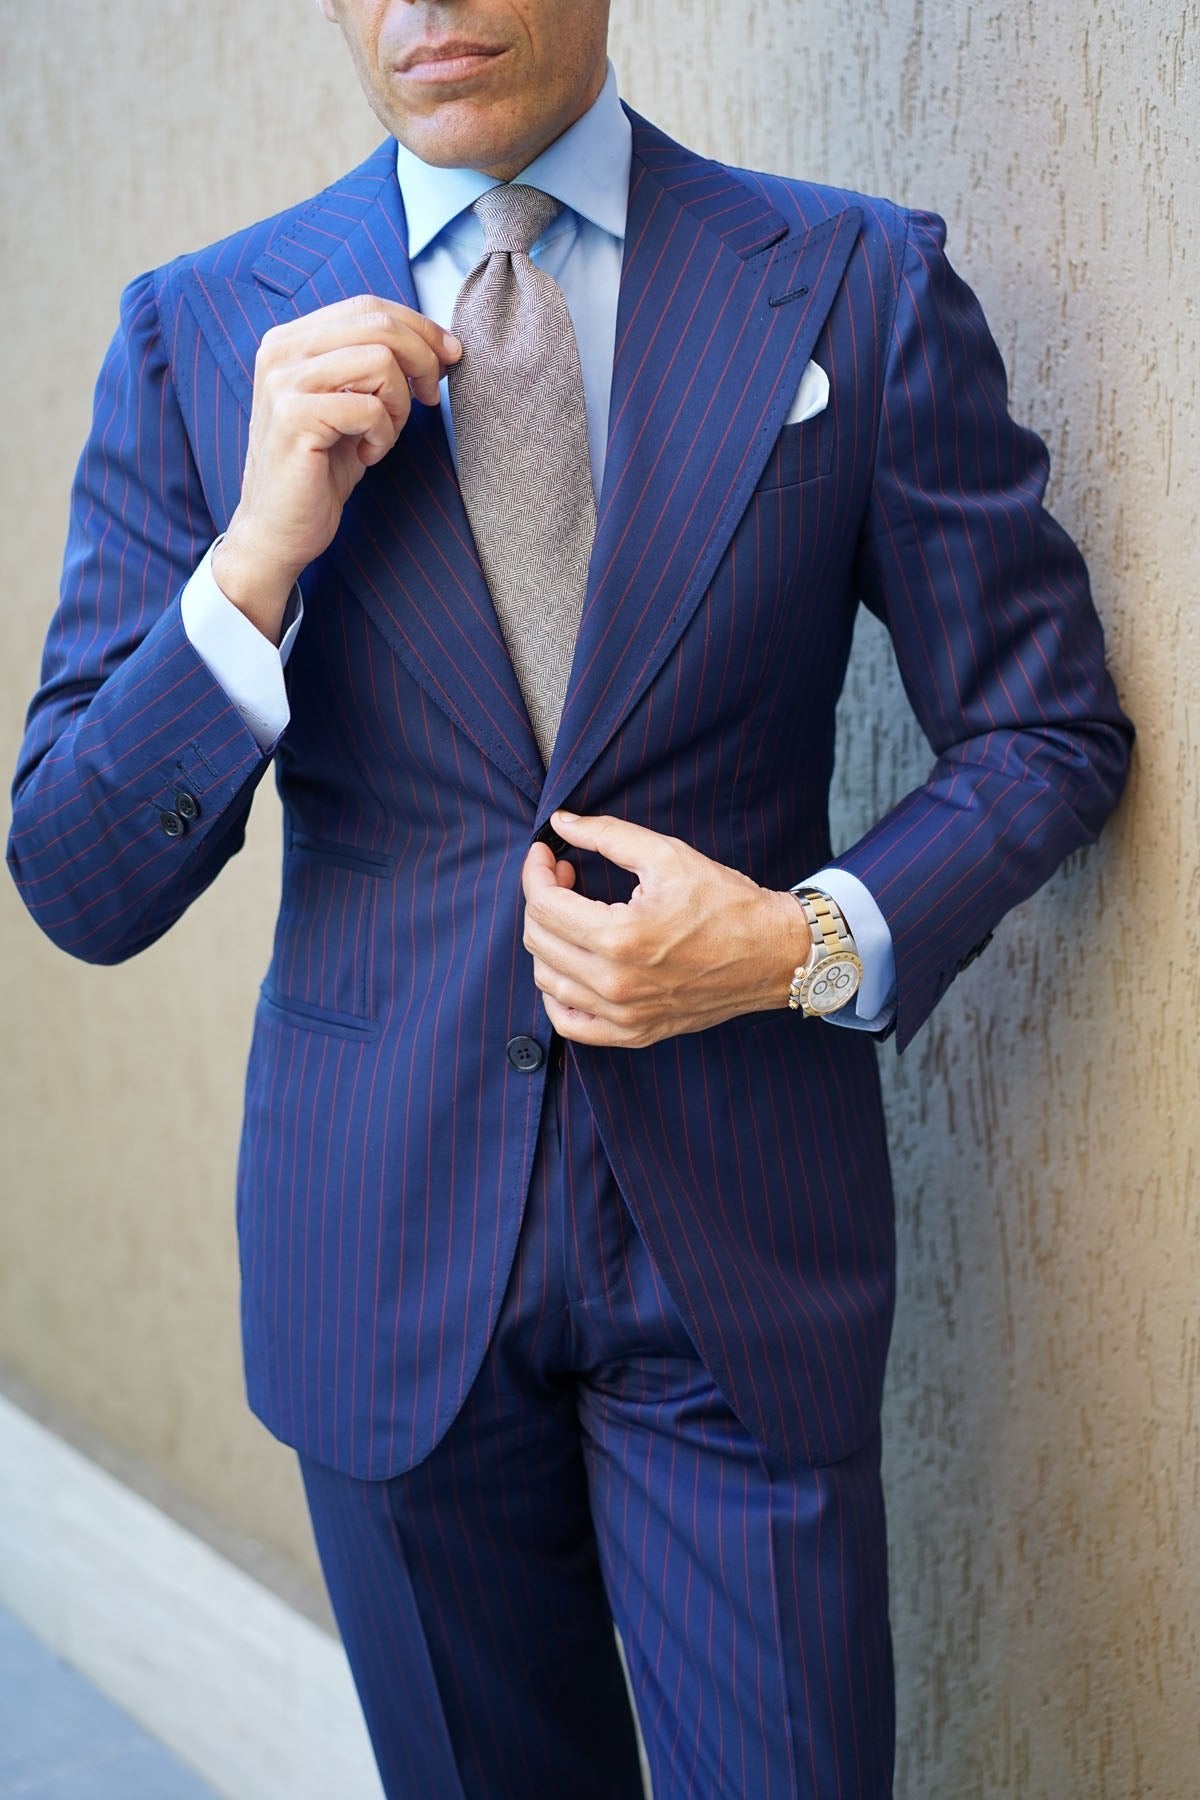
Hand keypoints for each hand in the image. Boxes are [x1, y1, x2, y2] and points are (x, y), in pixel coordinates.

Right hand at [212, 296, 461, 641]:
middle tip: (431, 399)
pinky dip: (383, 435)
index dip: (419, 327)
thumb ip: (379, 367)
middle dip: (422, 359)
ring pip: (379, 360)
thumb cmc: (320, 471)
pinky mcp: (293, 417)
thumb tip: (440, 345)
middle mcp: (281, 350)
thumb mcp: (353, 406)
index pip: (368, 307)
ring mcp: (283, 381)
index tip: (450, 357)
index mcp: (292, 340)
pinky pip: (368, 407)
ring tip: (382, 435)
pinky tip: (367, 455)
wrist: (278, 530)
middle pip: (378, 324)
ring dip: (399, 404)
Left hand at [521, 811, 811, 1047]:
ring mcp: (624, 1015)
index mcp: (620, 937)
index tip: (545, 853)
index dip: (535, 870)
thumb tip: (560, 823)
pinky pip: (570, 1023)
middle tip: (565, 875)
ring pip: (547, 980)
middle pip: (539, 940)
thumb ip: (607, 835)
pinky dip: (558, 995)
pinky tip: (570, 967)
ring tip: (572, 915)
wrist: (772, 955)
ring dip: (548, 941)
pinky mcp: (634, 1033)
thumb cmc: (726, 904)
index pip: (543, 904)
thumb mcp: (668, 855)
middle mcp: (615, 983)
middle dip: (541, 898)